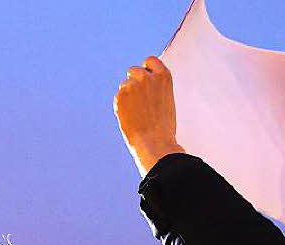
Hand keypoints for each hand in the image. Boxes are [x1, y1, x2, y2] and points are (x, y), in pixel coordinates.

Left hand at [114, 57, 185, 175]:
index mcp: (163, 76)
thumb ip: (156, 87)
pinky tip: (130, 117)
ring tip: (138, 113)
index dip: (145, 69)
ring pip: (124, 85)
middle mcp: (147, 76)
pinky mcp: (120, 95)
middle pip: (133, 70)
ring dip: (127, 95)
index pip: (150, 61)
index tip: (143, 78)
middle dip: (133, 81)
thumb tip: (144, 84)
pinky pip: (118, 97)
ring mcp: (133, 85)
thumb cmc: (163, 126)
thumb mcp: (166, 100)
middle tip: (138, 101)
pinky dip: (121, 106)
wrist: (154, 142)